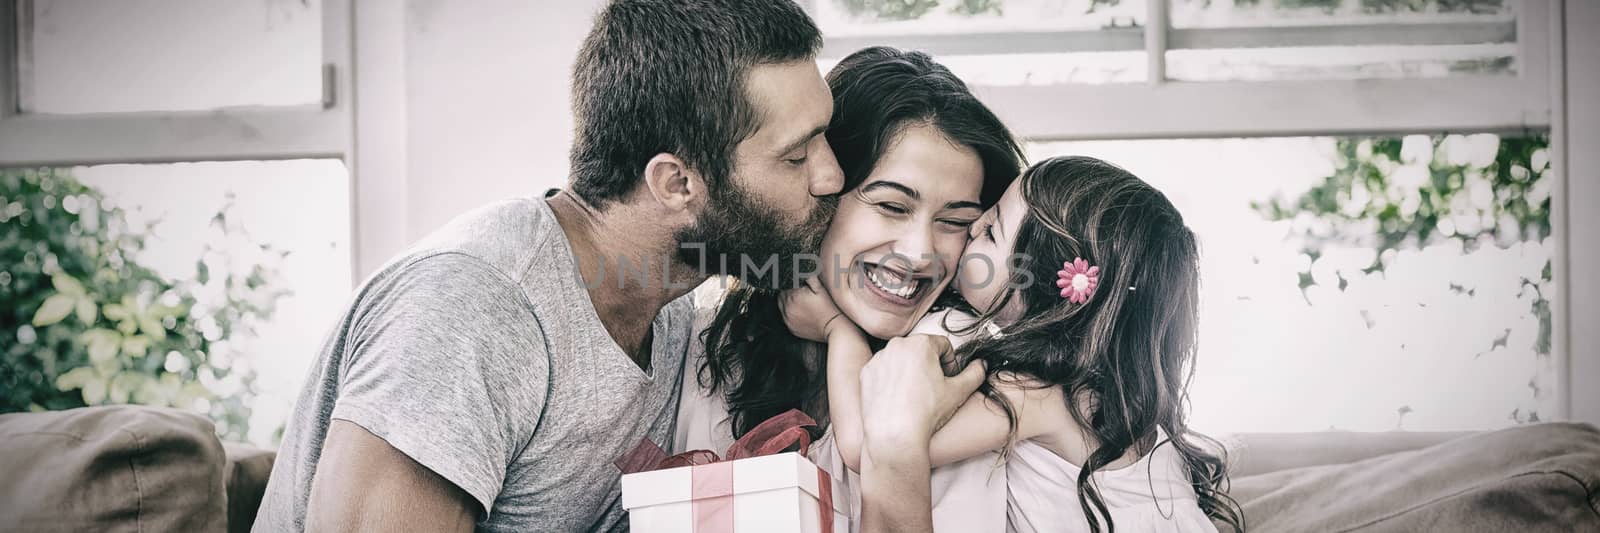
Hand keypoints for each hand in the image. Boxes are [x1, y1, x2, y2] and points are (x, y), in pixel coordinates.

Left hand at [780, 276, 848, 342]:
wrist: (834, 328)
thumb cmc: (829, 308)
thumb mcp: (820, 288)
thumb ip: (808, 276)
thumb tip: (800, 270)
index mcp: (793, 296)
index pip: (784, 285)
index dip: (791, 283)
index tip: (798, 284)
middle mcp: (787, 309)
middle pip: (781, 295)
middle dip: (788, 292)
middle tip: (800, 293)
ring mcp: (788, 320)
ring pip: (781, 306)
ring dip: (788, 303)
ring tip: (801, 302)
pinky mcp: (791, 328)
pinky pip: (786, 318)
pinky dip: (791, 313)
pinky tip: (801, 312)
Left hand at [858, 334, 986, 449]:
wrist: (894, 435)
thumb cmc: (926, 413)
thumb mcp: (959, 392)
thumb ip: (975, 374)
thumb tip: (981, 365)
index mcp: (921, 344)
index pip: (942, 345)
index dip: (950, 362)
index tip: (949, 379)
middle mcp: (897, 345)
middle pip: (920, 349)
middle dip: (929, 365)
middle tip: (933, 388)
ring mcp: (879, 358)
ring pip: (901, 359)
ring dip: (910, 370)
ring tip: (915, 395)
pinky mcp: (866, 373)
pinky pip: (884, 370)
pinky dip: (891, 379)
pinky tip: (898, 398)